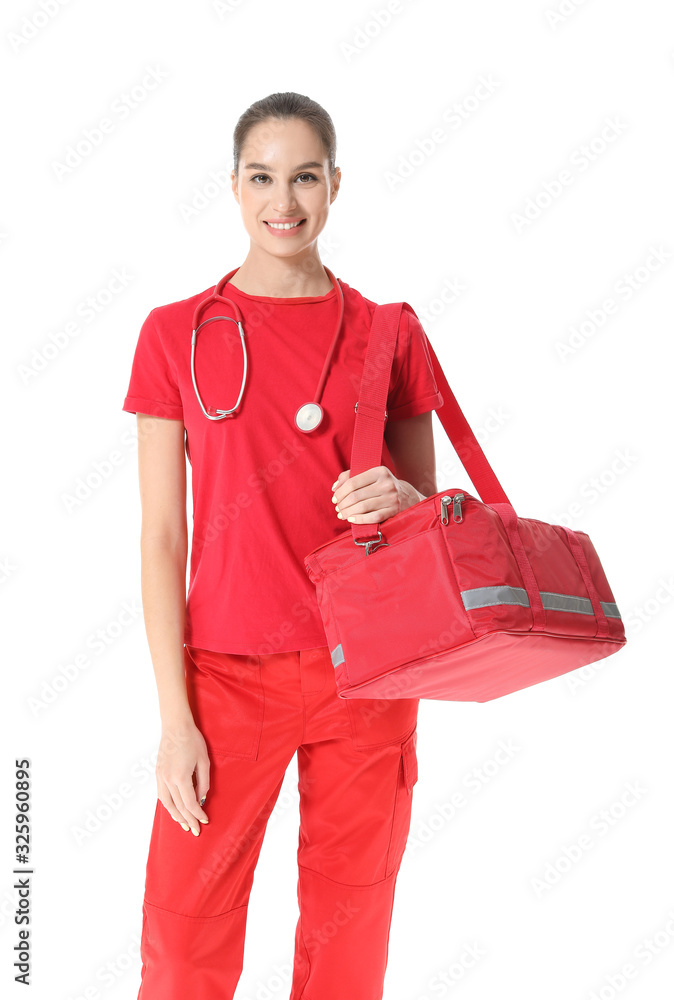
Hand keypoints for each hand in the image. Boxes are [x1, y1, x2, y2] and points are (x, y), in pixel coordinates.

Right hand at [156, 719, 210, 835]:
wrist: (175, 727)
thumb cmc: (192, 740)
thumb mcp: (204, 761)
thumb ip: (204, 782)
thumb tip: (202, 798)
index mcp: (181, 777)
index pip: (190, 803)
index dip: (198, 814)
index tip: (205, 820)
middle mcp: (168, 779)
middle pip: (178, 807)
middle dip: (188, 820)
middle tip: (196, 831)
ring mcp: (160, 777)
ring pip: (166, 804)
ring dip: (175, 816)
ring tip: (184, 825)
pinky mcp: (157, 773)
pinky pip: (161, 795)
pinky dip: (167, 805)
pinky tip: (173, 810)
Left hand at [330, 466, 421, 523]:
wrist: (407, 496)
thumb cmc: (382, 485)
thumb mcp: (371, 476)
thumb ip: (351, 476)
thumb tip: (335, 487)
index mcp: (379, 471)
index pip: (353, 482)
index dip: (340, 492)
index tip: (334, 498)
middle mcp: (386, 484)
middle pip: (356, 496)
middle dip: (342, 504)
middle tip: (337, 508)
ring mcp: (391, 498)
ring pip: (362, 507)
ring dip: (348, 512)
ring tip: (342, 515)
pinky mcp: (393, 511)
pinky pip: (372, 517)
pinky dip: (359, 519)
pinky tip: (352, 519)